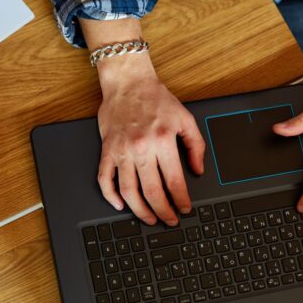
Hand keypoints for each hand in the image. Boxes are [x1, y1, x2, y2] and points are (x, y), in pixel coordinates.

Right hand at [95, 55, 205, 225]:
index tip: (185, 209)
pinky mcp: (107, 149)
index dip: (181, 200)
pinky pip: (105, 178)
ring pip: (128, 191)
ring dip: (139, 210)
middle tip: (169, 220)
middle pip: (152, 191)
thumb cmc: (156, 99)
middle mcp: (141, 148)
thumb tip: (198, 170)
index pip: (174, 181)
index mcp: (162, 141)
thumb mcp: (185, 119)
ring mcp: (121, 151)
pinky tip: (120, 204)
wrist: (128, 82)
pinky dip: (111, 196)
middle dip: (163, 211)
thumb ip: (196, 146)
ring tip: (149, 219)